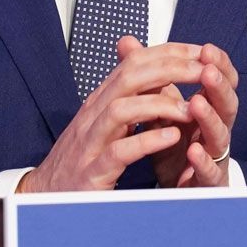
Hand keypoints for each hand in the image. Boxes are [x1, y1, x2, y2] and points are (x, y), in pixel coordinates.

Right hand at [17, 38, 207, 192]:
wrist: (44, 195)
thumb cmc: (81, 159)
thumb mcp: (106, 122)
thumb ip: (130, 97)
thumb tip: (156, 69)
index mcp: (101, 101)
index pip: (135, 63)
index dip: (169, 53)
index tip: (200, 52)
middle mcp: (94, 115)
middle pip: (130, 78)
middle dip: (169, 69)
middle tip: (202, 71)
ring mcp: (90, 143)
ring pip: (121, 109)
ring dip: (159, 105)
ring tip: (190, 108)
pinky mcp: (92, 172)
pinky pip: (119, 152)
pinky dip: (146, 142)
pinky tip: (171, 137)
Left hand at [143, 37, 239, 188]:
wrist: (175, 189)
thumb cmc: (173, 147)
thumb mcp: (159, 108)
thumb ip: (149, 78)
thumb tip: (127, 44)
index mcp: (206, 111)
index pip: (219, 84)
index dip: (218, 67)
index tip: (207, 49)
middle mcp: (214, 131)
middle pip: (227, 105)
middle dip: (219, 86)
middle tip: (208, 70)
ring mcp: (213, 156)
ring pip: (220, 136)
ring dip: (210, 118)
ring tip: (197, 103)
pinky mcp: (205, 182)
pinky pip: (209, 171)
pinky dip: (203, 160)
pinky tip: (193, 151)